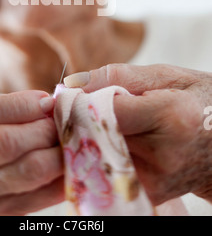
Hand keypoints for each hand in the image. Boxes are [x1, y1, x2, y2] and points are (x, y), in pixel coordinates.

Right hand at [0, 90, 63, 214]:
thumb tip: (45, 104)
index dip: (20, 104)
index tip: (45, 100)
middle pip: (6, 143)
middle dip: (42, 128)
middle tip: (58, 121)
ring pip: (27, 171)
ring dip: (56, 152)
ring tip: (63, 140)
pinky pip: (37, 198)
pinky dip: (59, 180)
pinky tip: (66, 166)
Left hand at [64, 64, 211, 204]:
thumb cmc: (199, 101)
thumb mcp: (167, 76)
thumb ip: (118, 75)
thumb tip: (70, 84)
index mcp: (171, 117)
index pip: (106, 110)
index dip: (83, 100)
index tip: (72, 94)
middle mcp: (163, 155)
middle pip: (96, 135)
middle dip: (83, 120)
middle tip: (83, 107)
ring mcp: (155, 181)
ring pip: (97, 153)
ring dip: (91, 136)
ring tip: (109, 122)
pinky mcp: (147, 194)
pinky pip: (108, 168)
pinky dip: (103, 152)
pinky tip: (116, 139)